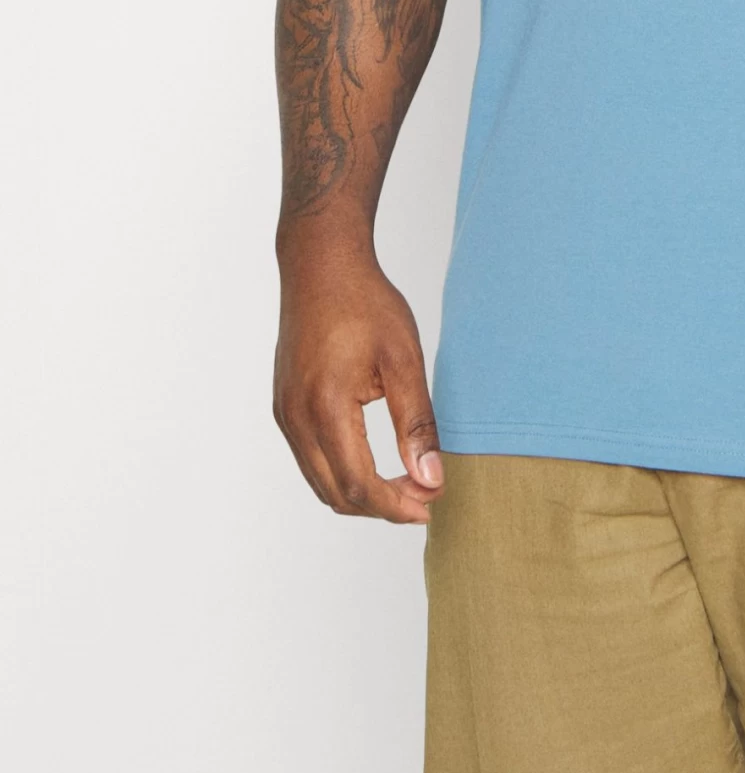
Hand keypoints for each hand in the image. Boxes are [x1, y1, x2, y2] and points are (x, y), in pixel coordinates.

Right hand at [273, 238, 442, 523]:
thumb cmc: (364, 302)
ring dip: (361, 494)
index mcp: (326, 407)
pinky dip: (341, 474)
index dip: (397, 506)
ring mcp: (285, 414)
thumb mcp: (403, 358)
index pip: (359, 485)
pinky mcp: (283, 406)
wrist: (320, 264)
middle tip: (424, 497)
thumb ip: (416, 423)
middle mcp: (296, 418)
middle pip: (336, 494)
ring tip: (405, 484)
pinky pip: (309, 460)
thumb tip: (431, 478)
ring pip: (320, 482)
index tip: (432, 505)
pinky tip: (374, 463)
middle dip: (382, 507)